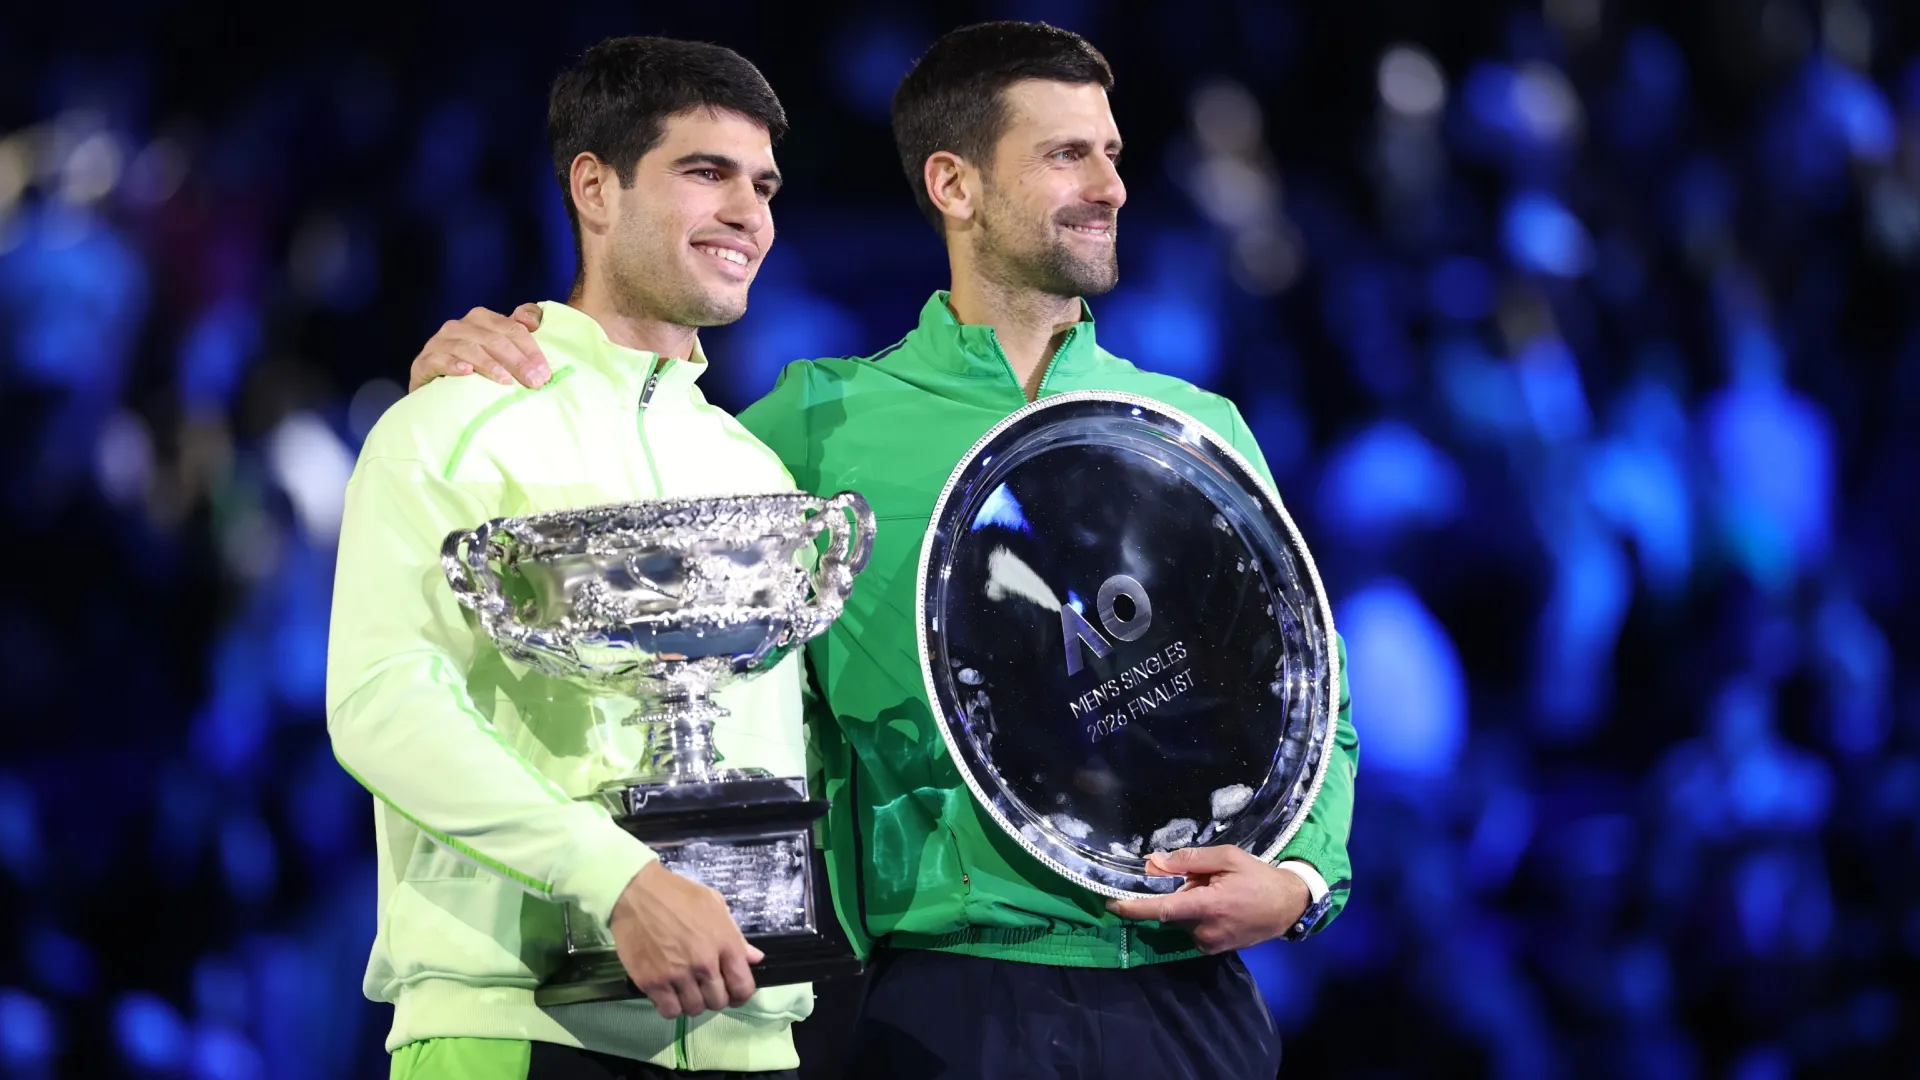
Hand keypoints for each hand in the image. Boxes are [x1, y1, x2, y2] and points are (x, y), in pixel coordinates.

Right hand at [408, 303, 548, 391]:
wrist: (432, 383)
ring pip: (469, 348)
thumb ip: (517, 329)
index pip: (512, 329)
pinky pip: (440, 360)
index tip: (545, 372)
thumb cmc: (471, 365)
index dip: (531, 349)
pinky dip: (454, 365)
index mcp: (481, 319)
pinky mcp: (425, 361)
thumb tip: (534, 319)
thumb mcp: (496, 345)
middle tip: (533, 381)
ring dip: (490, 364)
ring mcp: (440, 343)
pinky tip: (466, 372)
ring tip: (506, 381)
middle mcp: (460, 326)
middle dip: (517, 360)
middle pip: (494, 339)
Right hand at [608, 861, 763, 1018]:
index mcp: (725, 943)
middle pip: (718, 1002)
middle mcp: (704, 963)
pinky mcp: (652, 982)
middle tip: (705, 988)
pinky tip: (669, 994)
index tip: (733, 993)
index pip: (743, 986)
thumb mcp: (715, 905)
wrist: (636, 893)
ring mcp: (677, 975)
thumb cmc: (678, 895)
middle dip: (715, 998)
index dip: (740, 995)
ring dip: (693, 1003)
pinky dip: (671, 1007)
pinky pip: (669, 1011)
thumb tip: (755, 958)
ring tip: (686, 991)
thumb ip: (736, 936)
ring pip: (694, 1009)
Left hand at [1106, 846, 1310, 953]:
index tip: (1111, 903)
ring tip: (1220, 892)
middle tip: (1207, 879)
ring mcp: (1209, 943)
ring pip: (1183, 918)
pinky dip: (1199, 913)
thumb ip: (1190, 860)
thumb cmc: (1259, 878)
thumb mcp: (1227, 858)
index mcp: (1207, 906)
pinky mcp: (1213, 949)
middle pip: (1173, 909)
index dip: (1134, 908)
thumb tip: (1154, 862)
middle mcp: (1204, 930)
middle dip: (1181, 891)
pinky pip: (1193, 926)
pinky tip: (1222, 905)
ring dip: (1190, 903)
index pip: (1161, 909)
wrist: (1288, 907)